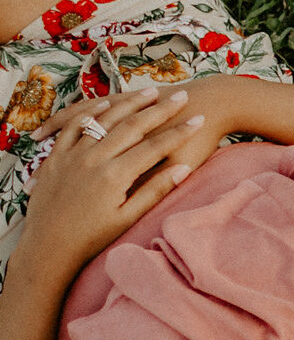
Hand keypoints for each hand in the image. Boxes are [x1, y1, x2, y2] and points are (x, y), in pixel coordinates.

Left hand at [17, 83, 215, 277]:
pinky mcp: (58, 155)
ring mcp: (74, 154)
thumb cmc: (92, 237)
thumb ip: (154, 191)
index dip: (180, 131)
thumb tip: (180, 170)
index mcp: (115, 175)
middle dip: (159, 109)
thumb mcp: (127, 218)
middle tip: (181, 96)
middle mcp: (95, 158)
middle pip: (132, 125)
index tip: (199, 119)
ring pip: (105, 118)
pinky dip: (92, 112)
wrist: (49, 246)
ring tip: (150, 93)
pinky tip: (106, 104)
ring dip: (129, 103)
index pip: (155, 145)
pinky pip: (75, 125)